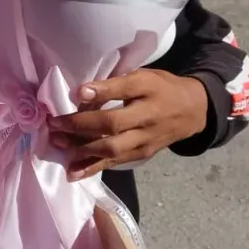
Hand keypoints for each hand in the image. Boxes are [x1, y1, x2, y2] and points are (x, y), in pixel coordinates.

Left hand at [47, 70, 207, 180]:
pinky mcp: (141, 155)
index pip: (123, 89)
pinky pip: (115, 163)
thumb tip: (82, 91)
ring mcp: (145, 140)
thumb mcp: (144, 76)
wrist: (193, 111)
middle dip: (80, 126)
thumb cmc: (162, 88)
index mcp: (148, 90)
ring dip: (81, 149)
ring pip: (111, 148)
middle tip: (54, 124)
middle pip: (112, 125)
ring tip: (58, 144)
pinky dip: (93, 167)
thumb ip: (116, 83)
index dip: (100, 92)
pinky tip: (73, 172)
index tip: (77, 92)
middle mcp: (148, 118)